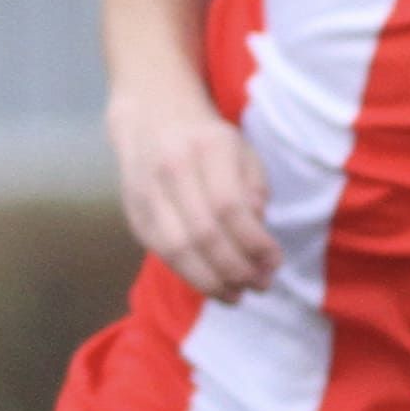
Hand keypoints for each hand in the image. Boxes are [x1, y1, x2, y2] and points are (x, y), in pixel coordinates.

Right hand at [113, 92, 277, 300]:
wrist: (151, 115)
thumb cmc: (207, 138)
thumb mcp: (242, 151)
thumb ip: (254, 190)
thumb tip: (257, 236)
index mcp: (207, 147)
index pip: (230, 206)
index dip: (254, 242)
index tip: (275, 261)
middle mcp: (172, 167)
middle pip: (203, 233)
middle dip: (235, 269)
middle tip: (259, 285)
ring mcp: (147, 191)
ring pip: (177, 249)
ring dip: (210, 281)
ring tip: (236, 295)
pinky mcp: (134, 212)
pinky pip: (161, 252)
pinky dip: (188, 274)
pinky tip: (211, 283)